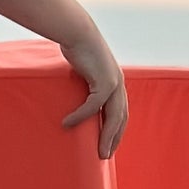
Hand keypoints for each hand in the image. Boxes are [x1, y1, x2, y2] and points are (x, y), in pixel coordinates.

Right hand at [60, 31, 127, 158]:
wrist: (77, 32)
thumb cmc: (76, 49)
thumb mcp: (83, 71)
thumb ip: (85, 85)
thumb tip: (74, 97)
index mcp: (116, 83)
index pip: (120, 112)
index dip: (116, 130)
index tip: (109, 145)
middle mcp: (118, 84)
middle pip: (120, 118)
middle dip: (114, 139)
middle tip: (105, 156)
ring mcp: (113, 82)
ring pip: (113, 117)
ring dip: (106, 136)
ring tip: (99, 152)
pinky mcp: (103, 81)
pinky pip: (92, 106)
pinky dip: (80, 117)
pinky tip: (67, 124)